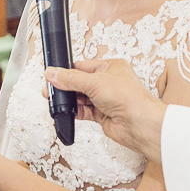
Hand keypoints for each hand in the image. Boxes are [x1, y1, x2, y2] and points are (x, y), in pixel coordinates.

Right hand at [44, 59, 165, 160]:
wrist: (139, 124)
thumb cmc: (129, 98)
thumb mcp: (94, 82)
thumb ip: (71, 79)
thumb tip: (53, 73)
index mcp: (111, 67)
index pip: (83, 66)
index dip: (67, 70)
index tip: (52, 74)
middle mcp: (109, 82)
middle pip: (80, 82)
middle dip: (65, 87)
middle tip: (50, 90)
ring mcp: (105, 99)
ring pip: (81, 98)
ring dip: (69, 100)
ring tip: (55, 102)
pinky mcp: (103, 114)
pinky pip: (84, 111)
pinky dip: (74, 112)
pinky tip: (65, 112)